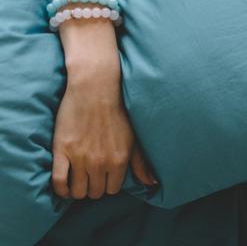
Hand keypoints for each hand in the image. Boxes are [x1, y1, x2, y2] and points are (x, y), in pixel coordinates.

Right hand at [51, 57, 156, 199]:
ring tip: (78, 180)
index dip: (108, 184)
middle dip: (94, 187)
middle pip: (95, 192)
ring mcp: (80, 157)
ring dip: (78, 189)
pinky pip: (59, 181)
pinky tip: (64, 186)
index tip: (104, 177)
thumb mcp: (134, 138)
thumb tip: (151, 183)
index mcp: (120, 159)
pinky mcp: (62, 151)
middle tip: (90, 177)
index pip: (112, 189)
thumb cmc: (117, 111)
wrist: (95, 89)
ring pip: (78, 191)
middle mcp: (101, 162)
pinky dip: (61, 189)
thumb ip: (141, 163)